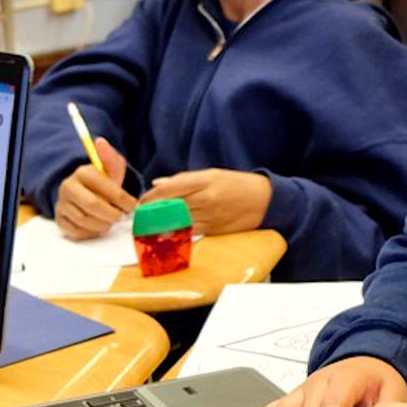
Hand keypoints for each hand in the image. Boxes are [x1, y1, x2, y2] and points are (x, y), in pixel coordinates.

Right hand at [54, 135, 136, 238]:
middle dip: (112, 214)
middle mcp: (68, 187)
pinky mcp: (60, 220)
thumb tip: (100, 141)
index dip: (123, 200)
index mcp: (82, 173)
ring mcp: (62, 204)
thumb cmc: (103, 181)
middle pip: (93, 206)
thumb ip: (111, 157)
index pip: (105, 189)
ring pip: (86, 221)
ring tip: (110, 219)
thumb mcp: (112, 167)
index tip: (132, 206)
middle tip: (121, 216)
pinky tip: (98, 224)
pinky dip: (92, 232)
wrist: (86, 192)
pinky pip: (78, 232)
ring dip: (104, 224)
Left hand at [141, 167, 270, 234]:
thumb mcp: (213, 174)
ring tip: (148, 225)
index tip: (140, 203)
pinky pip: (189, 231)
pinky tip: (167, 232)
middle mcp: (206, 198)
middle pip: (169, 207)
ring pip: (176, 221)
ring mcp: (210, 215)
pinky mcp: (214, 229)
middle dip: (151, 213)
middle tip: (139, 217)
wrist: (267, 201)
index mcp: (205, 180)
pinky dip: (176, 231)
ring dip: (160, 225)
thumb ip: (184, 179)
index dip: (149, 198)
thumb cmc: (238, 184)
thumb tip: (158, 184)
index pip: (168, 189)